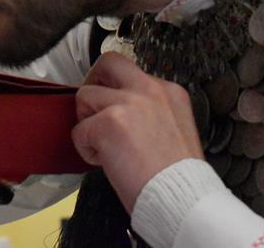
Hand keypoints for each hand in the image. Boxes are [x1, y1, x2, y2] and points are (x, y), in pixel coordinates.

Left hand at [71, 51, 203, 213]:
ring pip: (84, 96)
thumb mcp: (176, 128)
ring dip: (87, 122)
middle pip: (108, 62)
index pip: (131, 73)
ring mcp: (127, 103)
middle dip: (93, 82)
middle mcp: (149, 90)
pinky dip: (85, 149)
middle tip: (93, 109)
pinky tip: (104, 162)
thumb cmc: (179, 177)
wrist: (184, 199)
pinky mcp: (108, 123)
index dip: (116, 91)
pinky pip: (78, 131)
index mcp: (168, 91)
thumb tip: (121, 113)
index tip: (114, 110)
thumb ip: (150, 112)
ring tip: (104, 146)